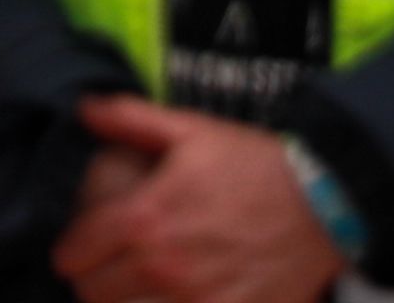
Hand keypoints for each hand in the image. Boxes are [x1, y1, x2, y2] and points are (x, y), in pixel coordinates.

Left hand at [54, 99, 346, 302]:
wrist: (324, 205)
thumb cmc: (255, 164)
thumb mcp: (191, 129)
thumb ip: (130, 118)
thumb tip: (83, 109)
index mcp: (145, 219)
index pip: (77, 251)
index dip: (69, 249)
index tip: (74, 248)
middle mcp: (162, 268)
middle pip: (94, 293)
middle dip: (91, 279)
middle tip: (101, 269)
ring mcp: (194, 302)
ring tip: (130, 290)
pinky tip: (170, 299)